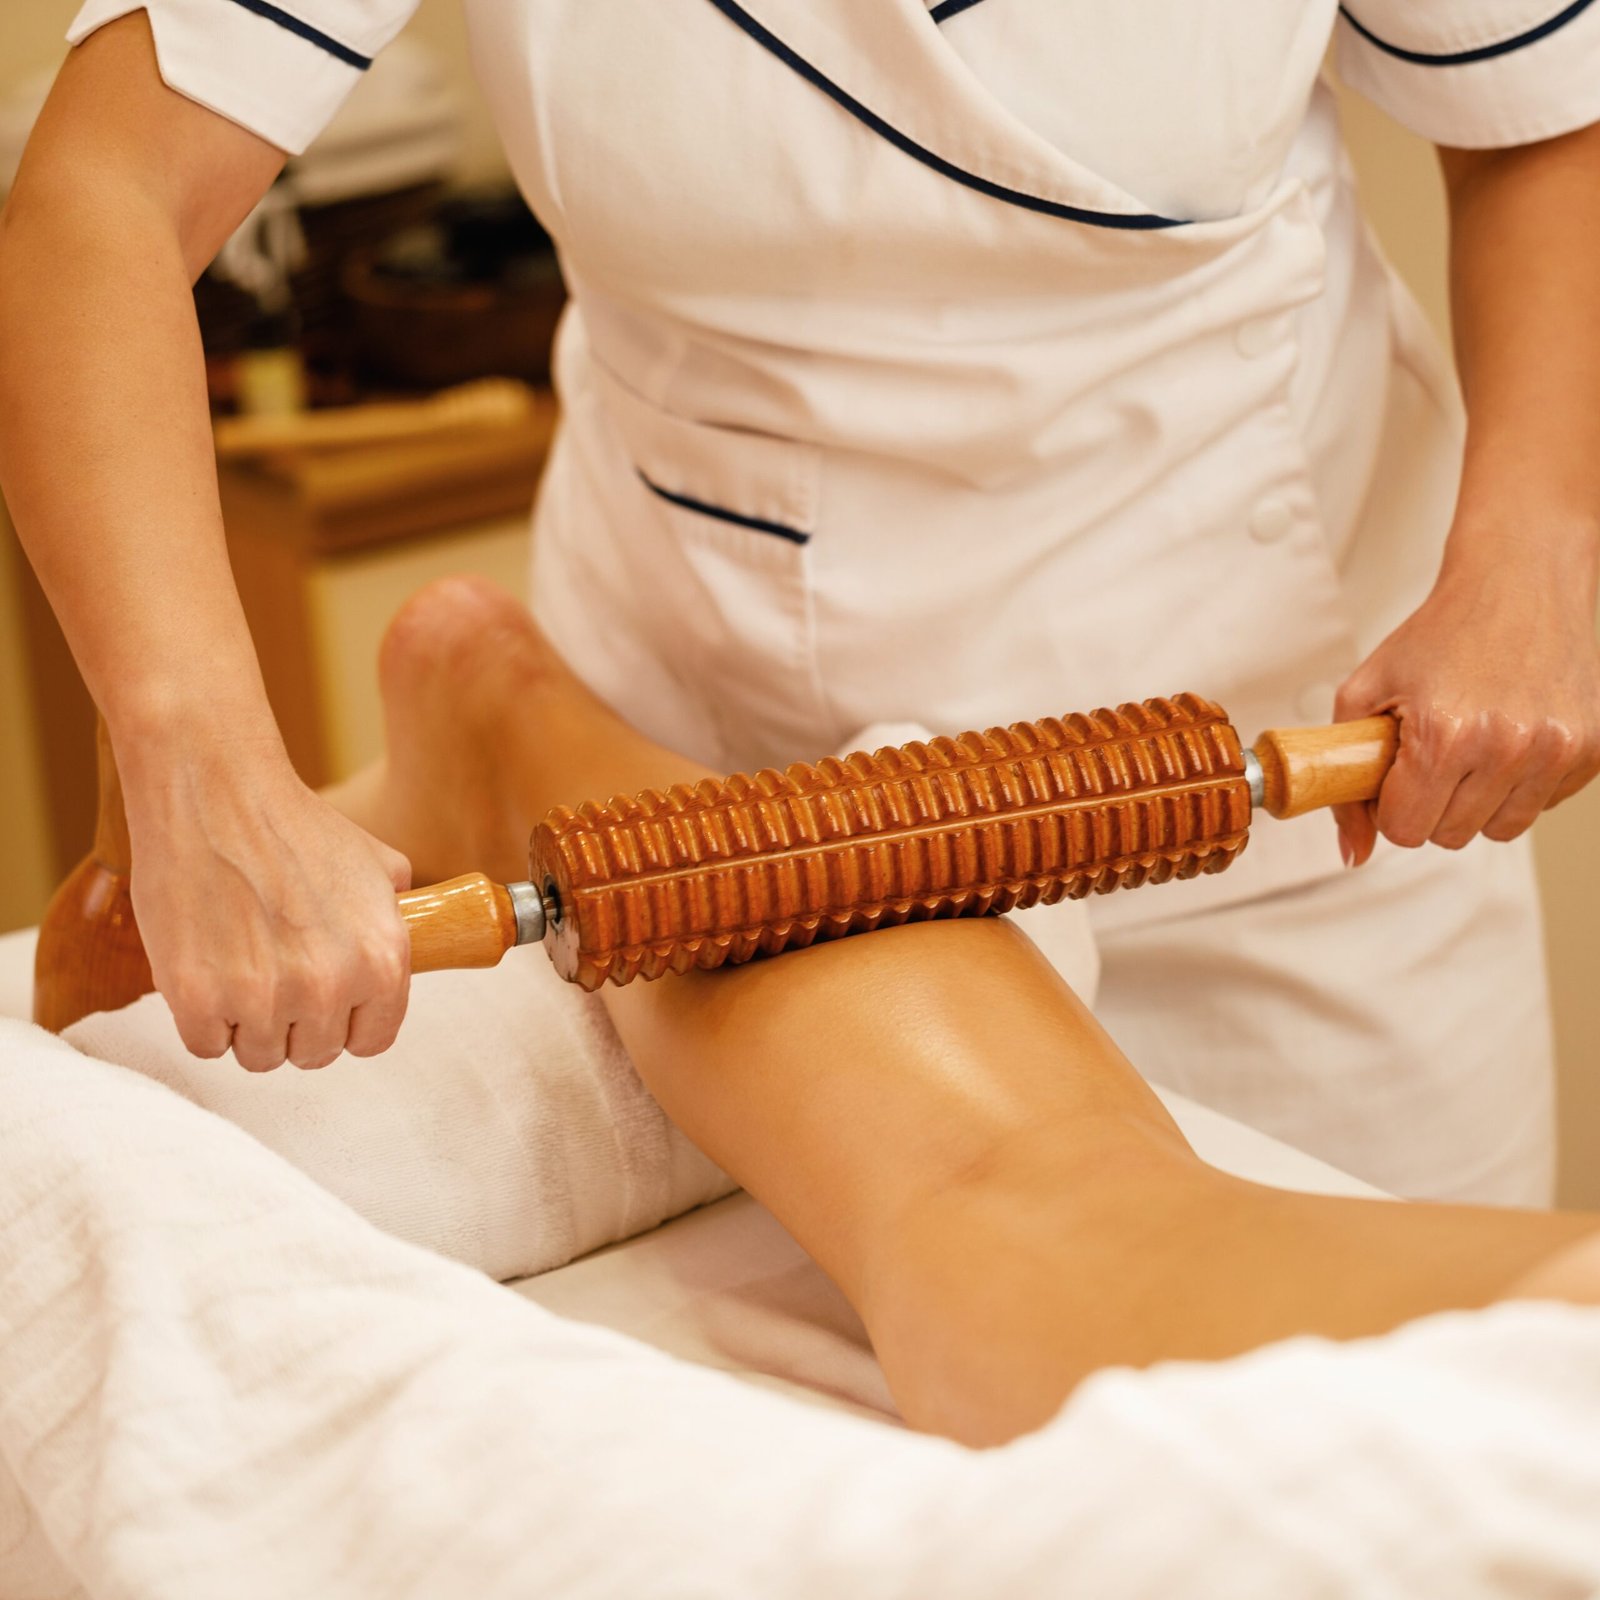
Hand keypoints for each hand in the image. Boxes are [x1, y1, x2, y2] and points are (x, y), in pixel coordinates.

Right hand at [122, 739, 412, 1069]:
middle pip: (313, 1053)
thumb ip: (397, 916)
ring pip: (258, 1055)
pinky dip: (201, 1017)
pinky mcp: (197, 998)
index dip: (346, 1024)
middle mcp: (329, 986)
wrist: (218, 794)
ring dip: (246, 1023)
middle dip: (295, 1023)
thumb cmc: (295, 825)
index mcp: (381, 961)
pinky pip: (205, 1044)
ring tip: (238, 965)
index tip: (326, 1007)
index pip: (371, 1040)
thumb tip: (419, 935)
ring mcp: (262, 998)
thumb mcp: (377, 866)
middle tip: (273, 976)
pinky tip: (205, 969)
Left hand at [1333, 537, 1599, 865]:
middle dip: (1432, 803)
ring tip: (1472, 746)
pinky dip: (1522, 784)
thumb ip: (1346, 778)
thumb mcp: (1365, 693)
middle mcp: (1509, 747)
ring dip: (1478, 800)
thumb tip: (1354, 854)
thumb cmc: (1439, 633)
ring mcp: (1558, 749)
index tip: (1396, 776)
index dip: (1392, 805)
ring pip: (1501, 829)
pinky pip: (1544, 805)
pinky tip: (1511, 737)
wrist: (1519, 580)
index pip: (1406, 830)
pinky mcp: (1595, 748)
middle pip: (1451, 835)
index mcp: (1446, 735)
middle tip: (1432, 755)